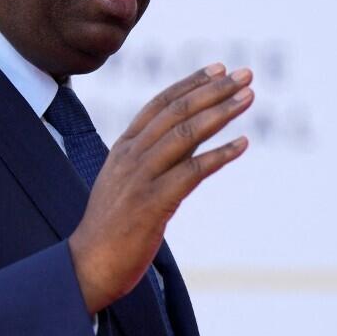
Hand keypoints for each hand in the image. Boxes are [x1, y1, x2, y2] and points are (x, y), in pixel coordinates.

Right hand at [68, 64, 253, 314]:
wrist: (87, 266)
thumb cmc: (110, 231)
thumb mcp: (124, 185)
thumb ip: (149, 162)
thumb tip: (186, 144)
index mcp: (122, 149)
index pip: (159, 104)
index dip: (190, 83)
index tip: (218, 69)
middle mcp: (130, 157)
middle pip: (176, 112)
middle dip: (213, 90)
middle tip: (245, 74)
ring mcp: (140, 178)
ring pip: (184, 134)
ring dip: (220, 112)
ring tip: (248, 97)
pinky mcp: (152, 203)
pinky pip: (191, 171)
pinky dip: (219, 154)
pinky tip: (243, 144)